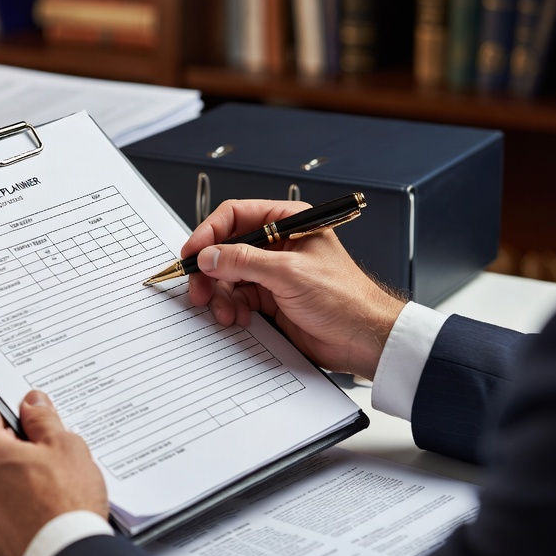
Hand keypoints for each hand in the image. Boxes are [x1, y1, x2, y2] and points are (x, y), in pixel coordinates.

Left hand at [0, 391, 108, 555]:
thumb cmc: (64, 505)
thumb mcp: (64, 446)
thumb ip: (43, 419)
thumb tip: (32, 405)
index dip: (5, 405)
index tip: (23, 408)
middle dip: (14, 442)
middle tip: (46, 447)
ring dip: (14, 473)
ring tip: (51, 480)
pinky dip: (16, 501)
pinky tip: (45, 504)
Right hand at [182, 198, 405, 379]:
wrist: (363, 340)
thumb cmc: (345, 299)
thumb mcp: (289, 273)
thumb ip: (244, 261)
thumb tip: (208, 255)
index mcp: (288, 223)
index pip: (236, 216)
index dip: (209, 232)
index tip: (192, 253)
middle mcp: (278, 244)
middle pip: (226, 248)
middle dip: (210, 270)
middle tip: (198, 290)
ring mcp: (273, 272)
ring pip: (228, 276)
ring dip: (220, 295)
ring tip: (224, 312)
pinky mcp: (271, 298)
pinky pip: (237, 298)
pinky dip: (231, 309)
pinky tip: (238, 319)